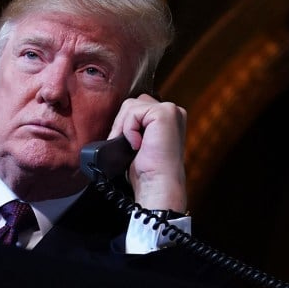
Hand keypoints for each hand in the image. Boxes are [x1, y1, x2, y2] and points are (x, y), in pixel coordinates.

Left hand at [108, 94, 187, 211]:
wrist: (157, 184)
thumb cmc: (148, 171)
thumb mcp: (138, 141)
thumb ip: (133, 125)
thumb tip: (115, 122)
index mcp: (168, 119)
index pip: (136, 108)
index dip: (125, 125)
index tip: (127, 145)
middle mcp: (173, 112)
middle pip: (133, 103)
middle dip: (123, 124)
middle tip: (127, 146)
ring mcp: (171, 110)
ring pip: (130, 106)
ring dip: (124, 128)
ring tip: (133, 146)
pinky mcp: (165, 113)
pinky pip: (133, 112)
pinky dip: (129, 129)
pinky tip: (138, 145)